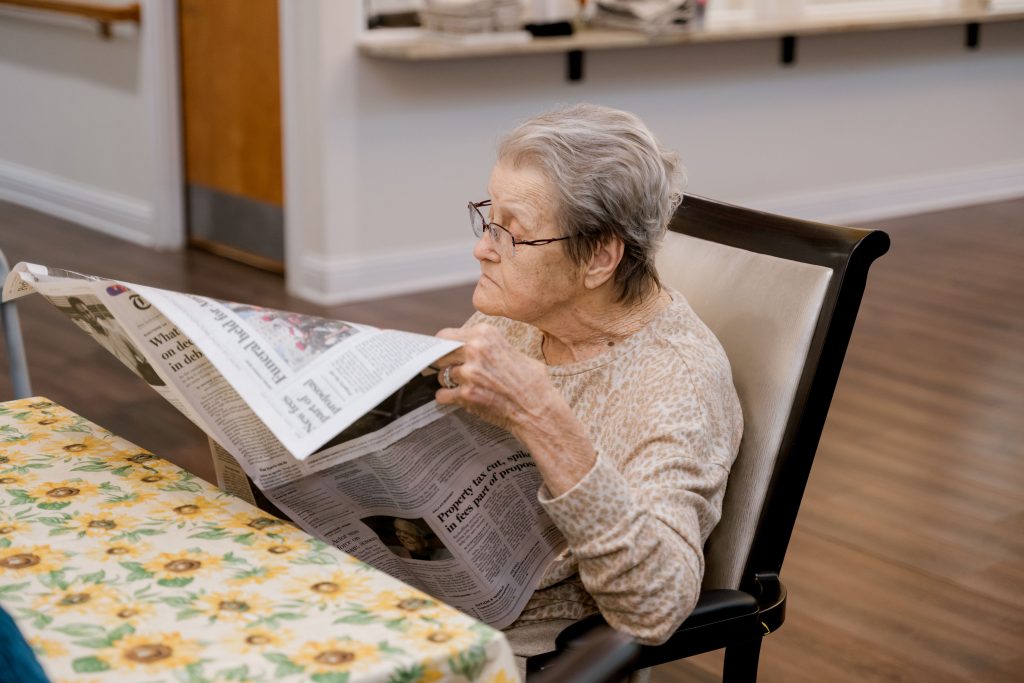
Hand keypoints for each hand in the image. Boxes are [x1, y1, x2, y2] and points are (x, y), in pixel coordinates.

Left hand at [435, 324, 597, 496]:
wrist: (538, 409)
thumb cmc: (531, 381)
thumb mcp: (512, 351)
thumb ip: (488, 346)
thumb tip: (468, 345)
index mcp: (485, 334)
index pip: (446, 335)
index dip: (443, 346)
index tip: (443, 352)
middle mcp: (475, 349)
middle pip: (440, 353)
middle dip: (443, 362)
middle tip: (451, 370)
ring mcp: (468, 373)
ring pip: (441, 375)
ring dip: (449, 382)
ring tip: (465, 387)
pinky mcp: (465, 394)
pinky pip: (442, 394)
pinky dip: (448, 398)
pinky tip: (461, 398)